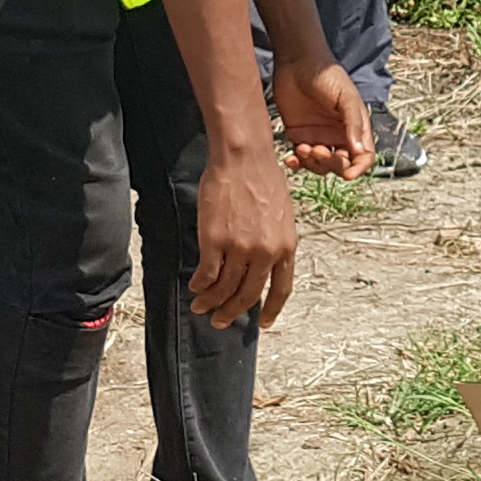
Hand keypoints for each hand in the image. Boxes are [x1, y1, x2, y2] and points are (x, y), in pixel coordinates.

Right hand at [188, 136, 300, 327]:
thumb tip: (262, 266)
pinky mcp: (215, 241)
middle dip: (232, 313)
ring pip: (224, 288)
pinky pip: (206, 274)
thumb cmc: (263, 179)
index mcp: (286, 247)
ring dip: (211, 303)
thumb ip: (275, 242)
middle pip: (248, 295)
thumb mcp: (282, 215)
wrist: (244, 158)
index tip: (262, 322)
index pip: (281, 289)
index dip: (271, 309)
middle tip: (220, 322)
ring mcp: (240, 248)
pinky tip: (194, 287)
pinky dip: (199, 285)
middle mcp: (265, 252)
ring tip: (200, 308)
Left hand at [275, 61, 373, 178]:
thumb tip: (358, 152)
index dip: (359, 169)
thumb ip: (353, 123)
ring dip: (313, 164)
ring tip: (304, 147)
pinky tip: (291, 158)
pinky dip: (297, 163)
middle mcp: (339, 136)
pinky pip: (301, 159)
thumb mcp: (346, 97)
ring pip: (321, 166)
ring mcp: (319, 137)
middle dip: (332, 164)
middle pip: (341, 164)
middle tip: (319, 150)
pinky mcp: (299, 136)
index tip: (347, 174)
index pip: (364, 156)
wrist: (298, 61)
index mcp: (356, 128)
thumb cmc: (328, 75)